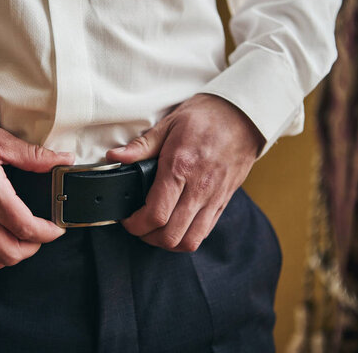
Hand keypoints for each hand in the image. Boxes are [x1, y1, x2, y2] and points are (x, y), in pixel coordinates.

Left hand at [106, 94, 264, 251]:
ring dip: (167, 242)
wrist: (242, 116)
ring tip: (155, 230)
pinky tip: (175, 225)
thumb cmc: (205, 117)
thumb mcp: (168, 124)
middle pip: (170, 235)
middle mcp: (199, 188)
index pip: (156, 214)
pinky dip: (186, 237)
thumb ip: (141, 146)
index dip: (135, 224)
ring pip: (189, 241)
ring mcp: (213, 198)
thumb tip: (115, 156)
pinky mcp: (223, 202)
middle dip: (147, 236)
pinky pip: (204, 232)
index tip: (127, 219)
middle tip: (137, 226)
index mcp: (180, 168)